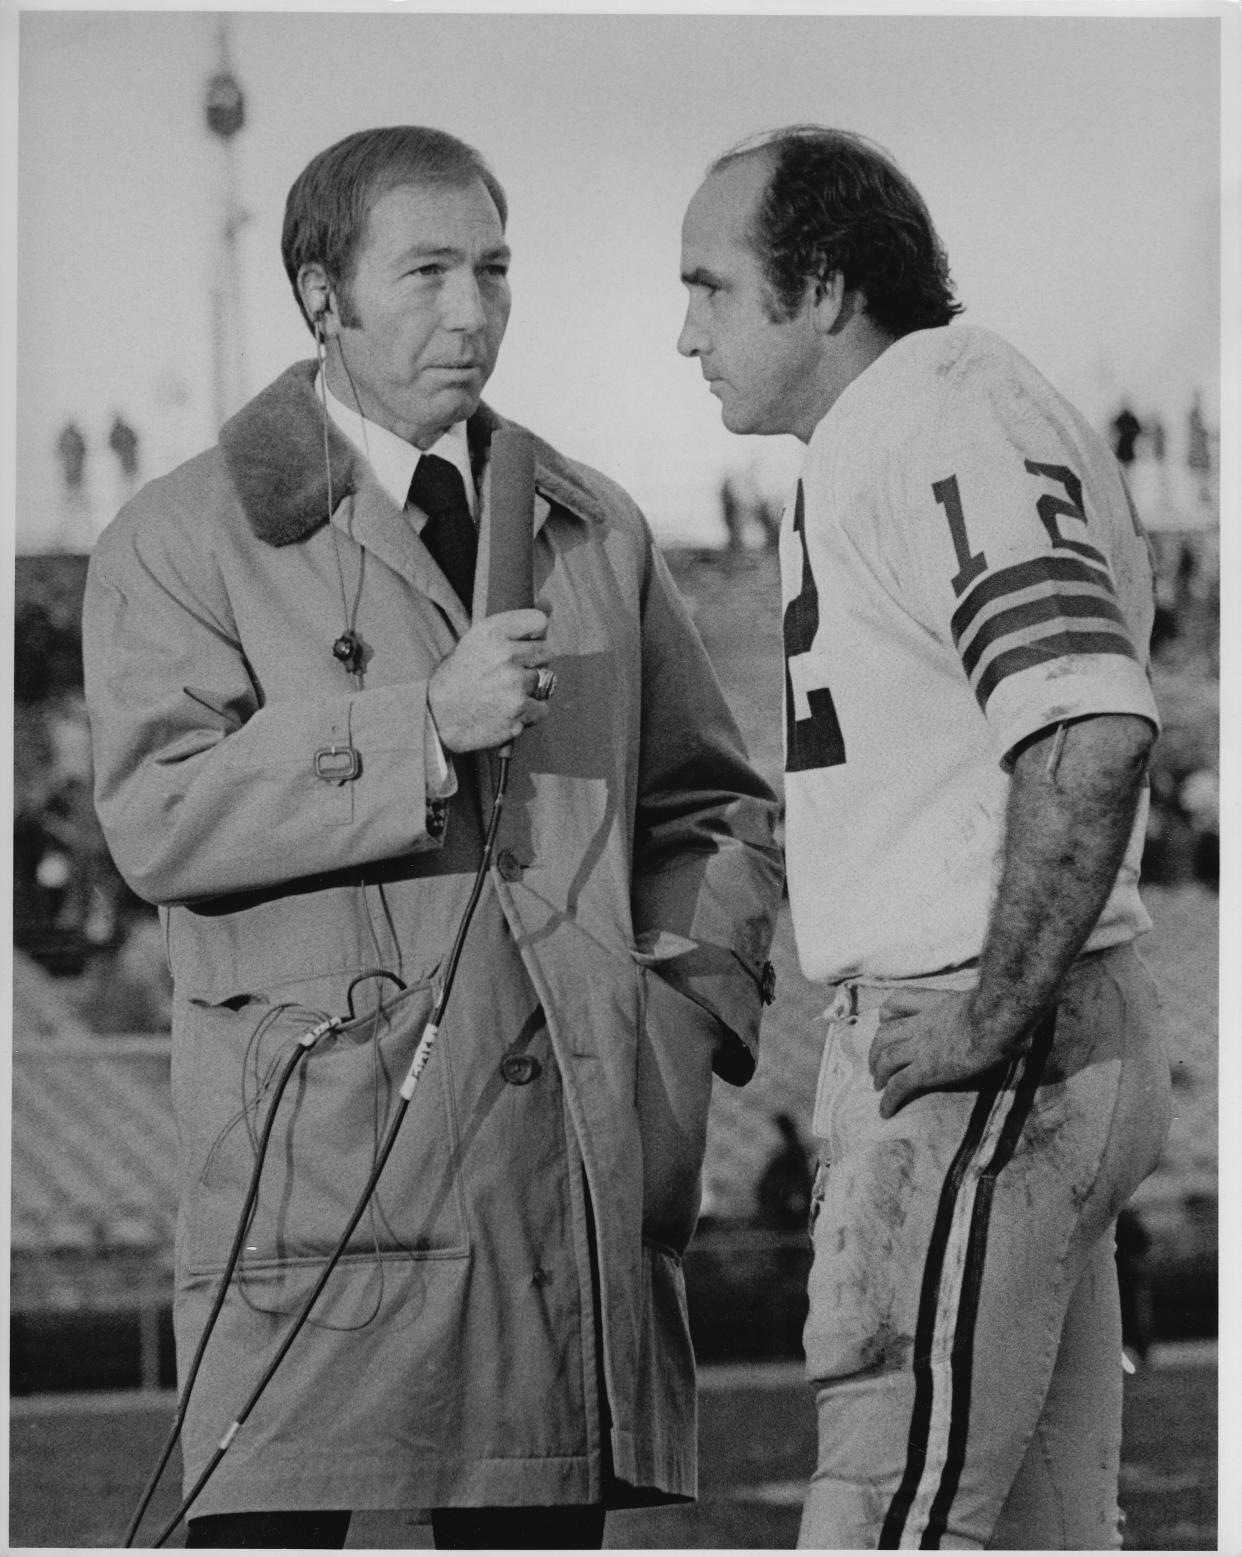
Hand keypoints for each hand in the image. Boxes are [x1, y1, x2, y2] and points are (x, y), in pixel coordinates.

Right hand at [428, 609, 551, 751]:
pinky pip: (542, 708)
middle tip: (509, 675)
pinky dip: (529, 714)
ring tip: (506, 694)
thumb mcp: (477, 640)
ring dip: (532, 690)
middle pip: (547, 653)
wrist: (438, 717)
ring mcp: (515, 683)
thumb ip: (514, 624)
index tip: (524, 645)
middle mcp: (506, 654)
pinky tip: (508, 712)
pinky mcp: (520, 709)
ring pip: (547, 682)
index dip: (535, 635)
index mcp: (492, 631)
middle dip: (533, 664)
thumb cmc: (459, 676)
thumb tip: (548, 602)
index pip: (539, 622)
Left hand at [867, 989, 1015, 1119]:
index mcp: (934, 1004)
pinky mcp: (926, 1070)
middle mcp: (921, 1024)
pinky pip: (899, 1085)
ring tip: (877, 1086)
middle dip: (876, 1049)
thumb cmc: (1000, 1010)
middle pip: (885, 1033)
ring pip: (886, 1059)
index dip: (888, 1013)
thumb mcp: (984, 1000)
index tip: (884, 1021)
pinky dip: (889, 1099)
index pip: (899, 1001)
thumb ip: (982, 1005)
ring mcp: (920, 1047)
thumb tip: (1003, 1011)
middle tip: (876, 1064)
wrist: (995, 1021)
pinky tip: (885, 1111)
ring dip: (878, 1074)